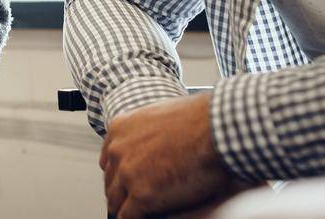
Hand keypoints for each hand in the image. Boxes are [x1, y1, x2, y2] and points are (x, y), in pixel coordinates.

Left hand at [101, 93, 238, 218]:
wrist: (215, 127)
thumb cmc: (200, 119)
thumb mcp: (161, 117)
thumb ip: (149, 133)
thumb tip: (157, 149)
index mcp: (120, 129)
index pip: (109, 160)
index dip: (120, 174)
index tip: (128, 183)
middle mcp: (118, 150)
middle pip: (110, 181)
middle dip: (122, 192)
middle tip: (133, 202)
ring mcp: (128, 174)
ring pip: (115, 201)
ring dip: (127, 208)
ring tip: (141, 213)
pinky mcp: (142, 196)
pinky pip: (127, 217)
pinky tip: (147, 218)